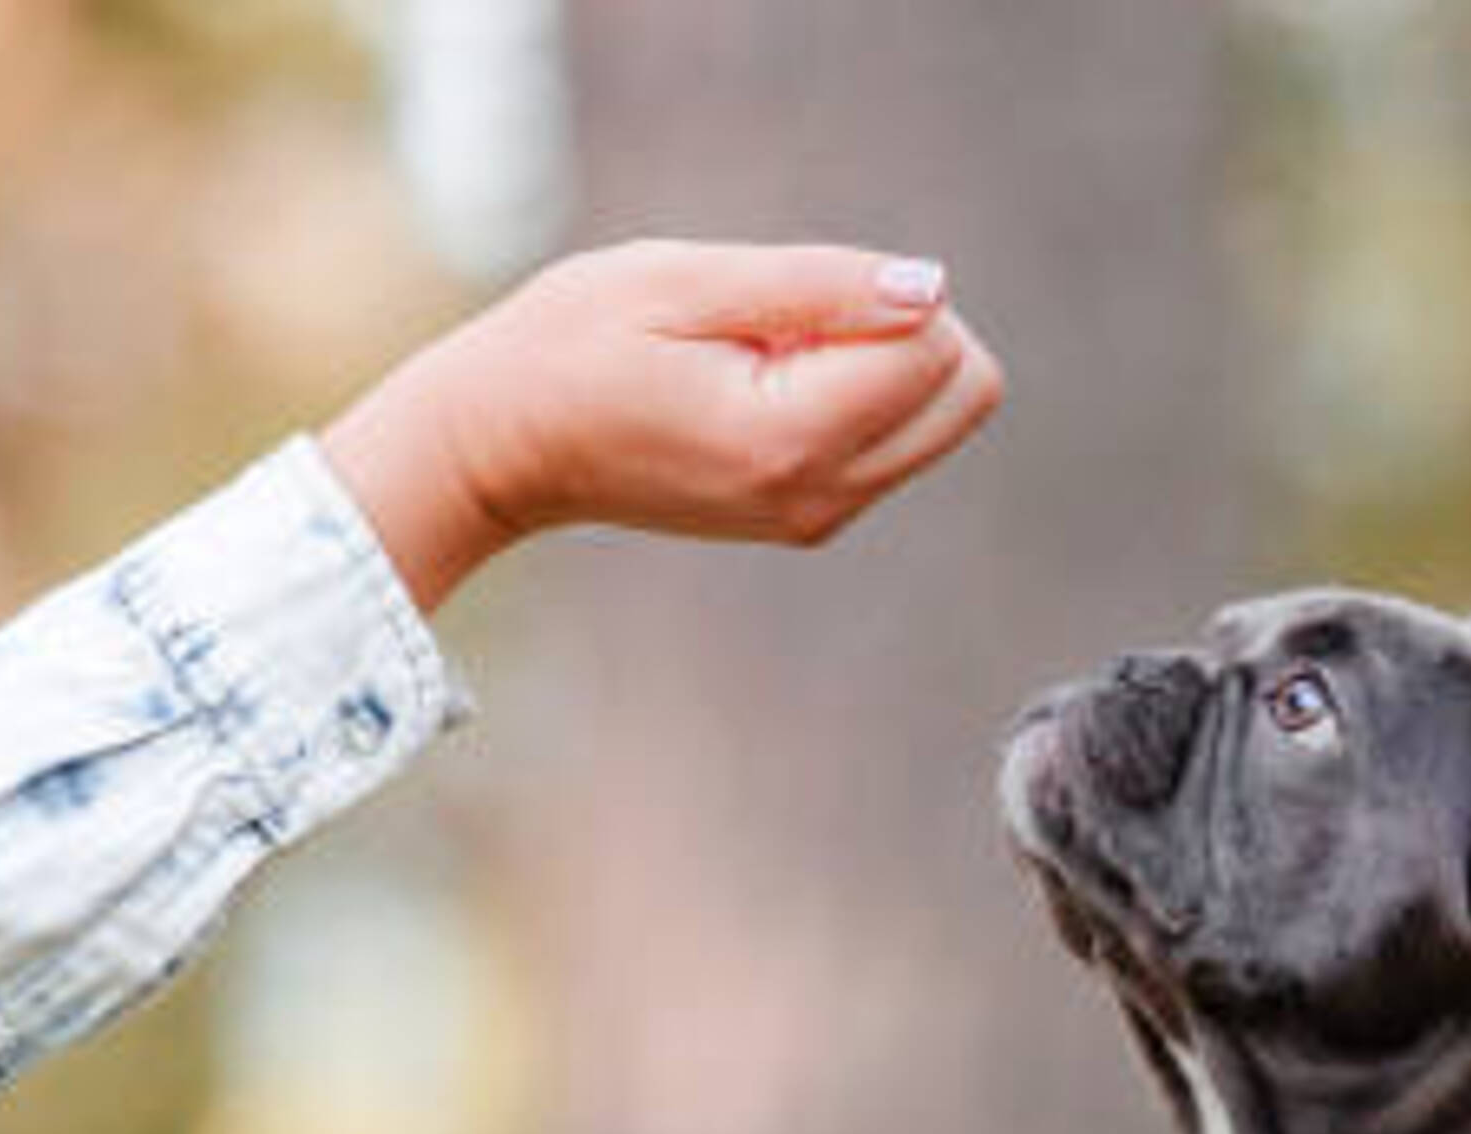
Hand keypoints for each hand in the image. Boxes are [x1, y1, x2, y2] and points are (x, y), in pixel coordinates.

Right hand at [324, 238, 1006, 606]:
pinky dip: (854, 394)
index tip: (783, 300)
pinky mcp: (813, 514)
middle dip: (908, 331)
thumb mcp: (685, 281)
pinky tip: (758, 384)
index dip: (882, 295)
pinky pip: (895, 438)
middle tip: (786, 322)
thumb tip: (933, 291)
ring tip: (763, 356)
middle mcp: (822, 495)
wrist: (504, 446)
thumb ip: (820, 286)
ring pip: (940, 418)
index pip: (936, 351)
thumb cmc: (573, 344)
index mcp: (790, 439)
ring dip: (878, 361)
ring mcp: (820, 516)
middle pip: (966, 393)